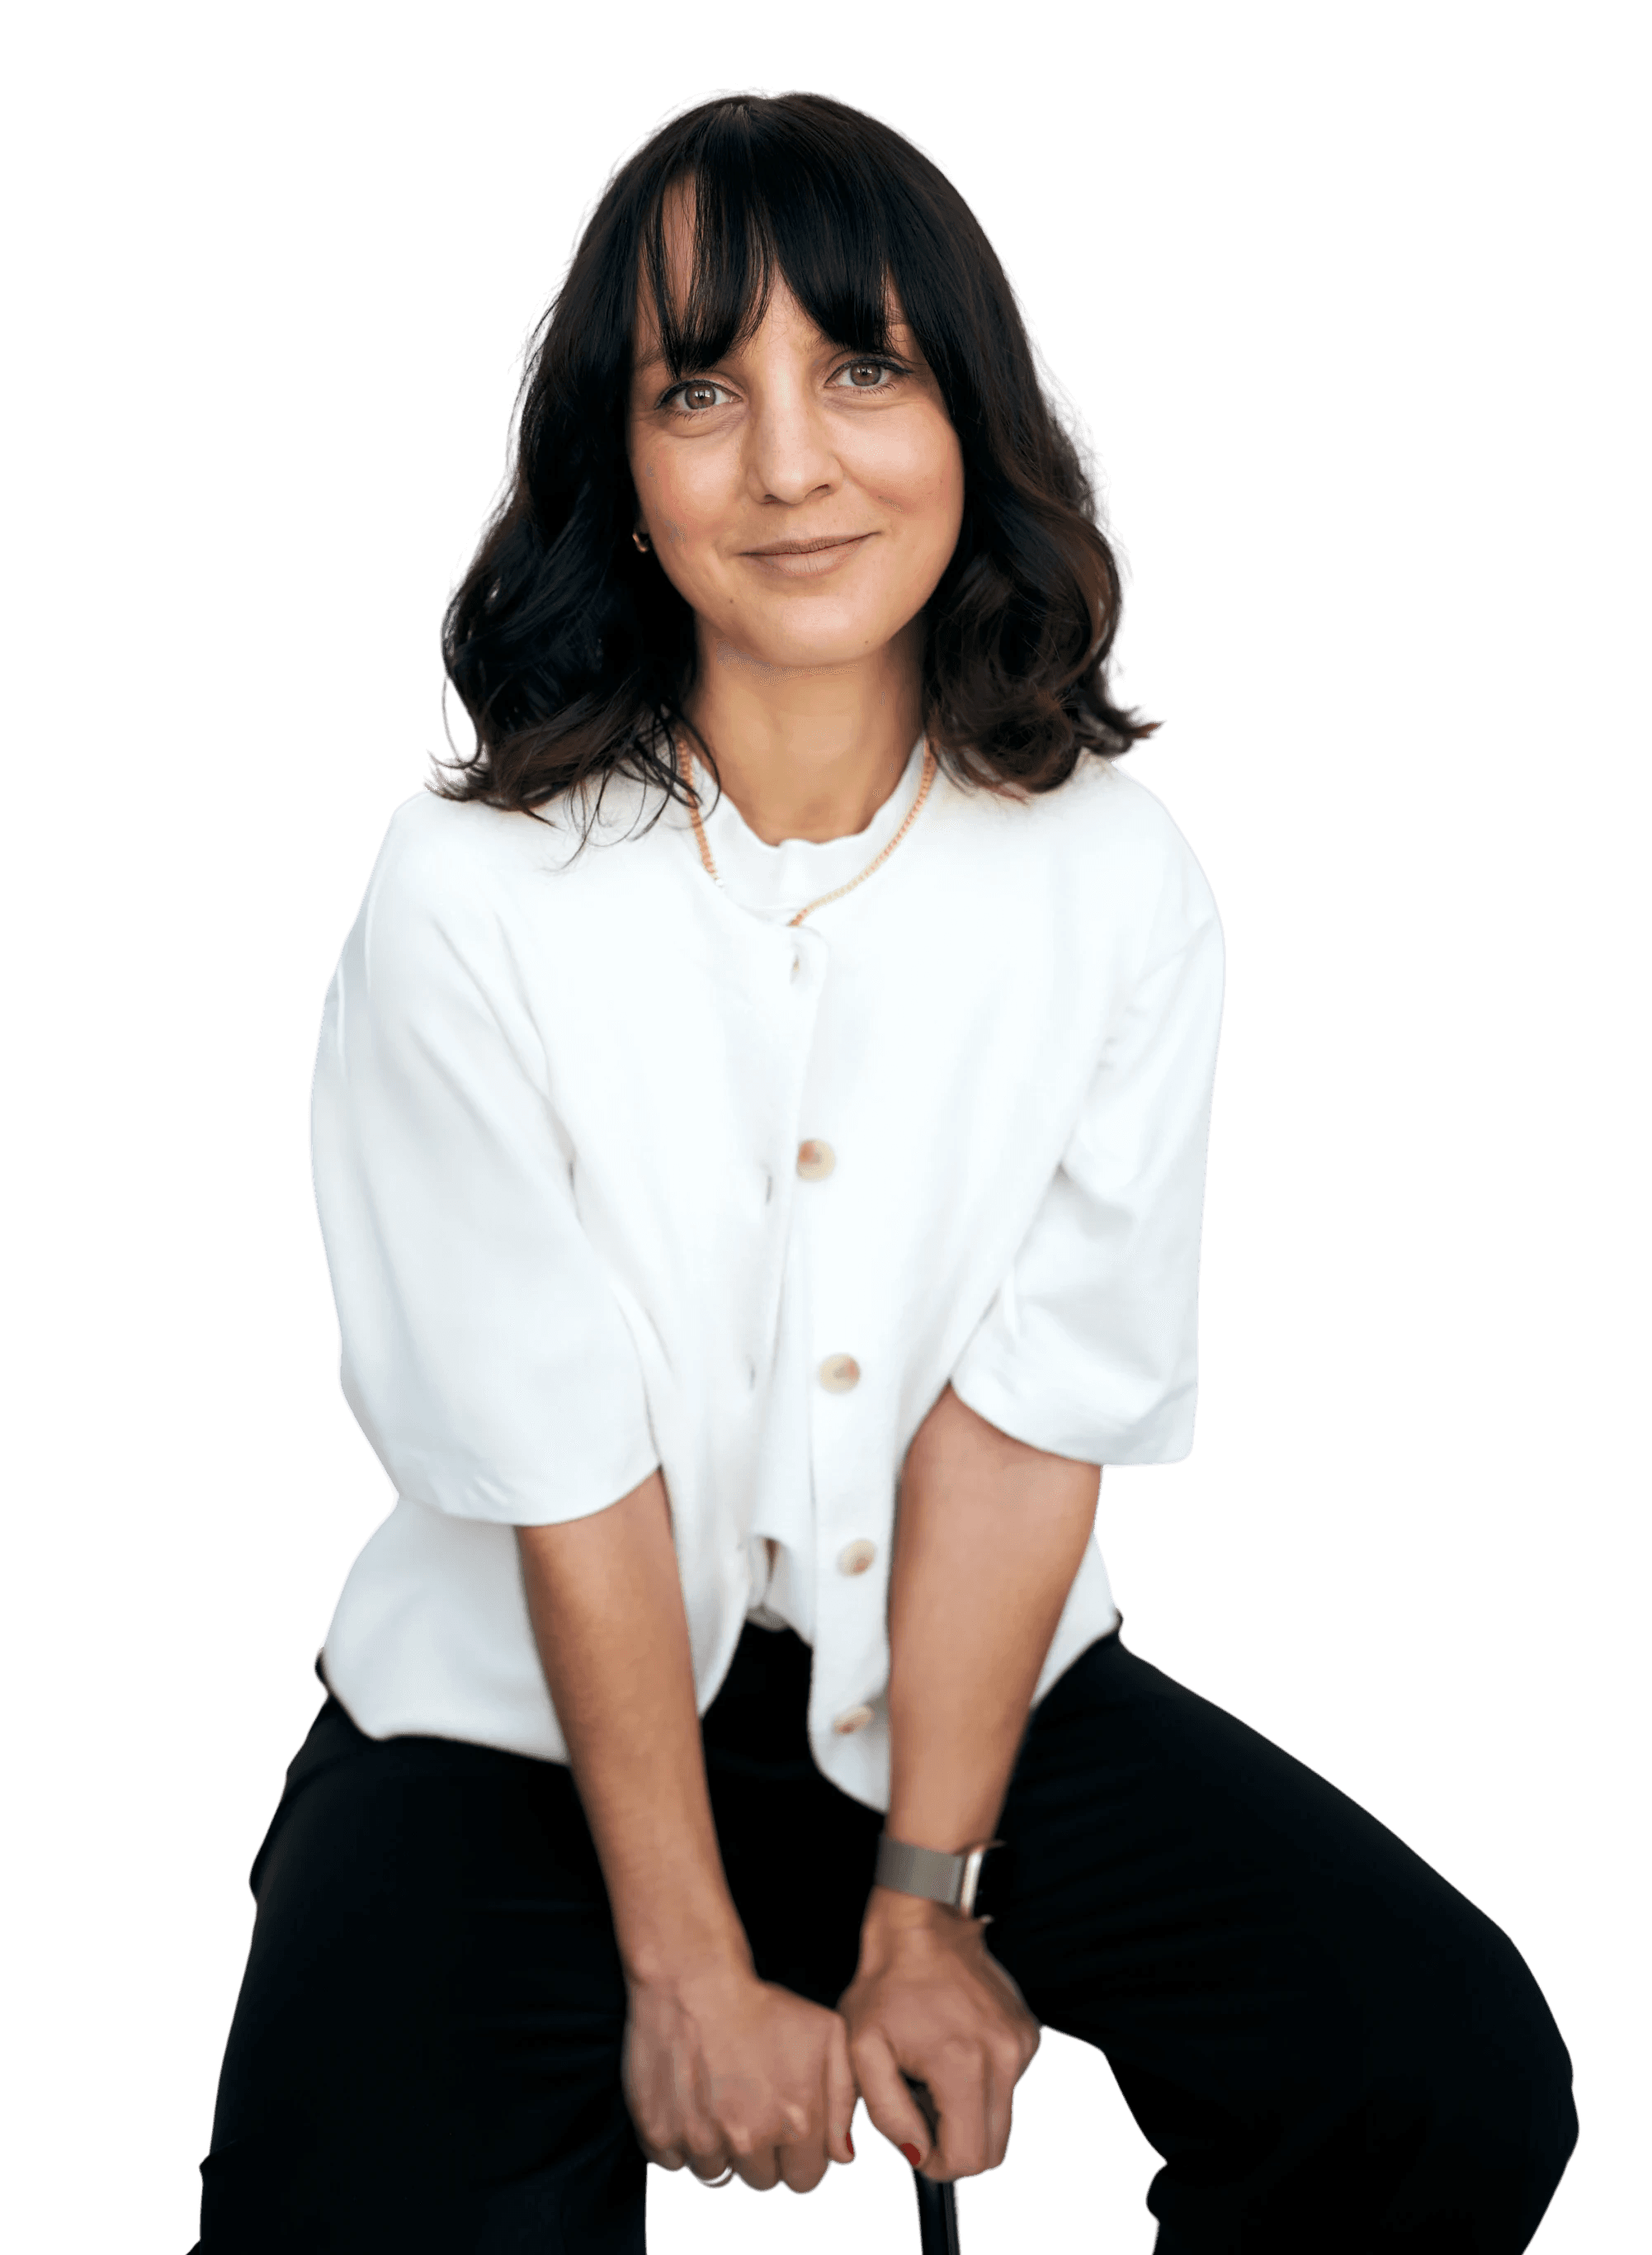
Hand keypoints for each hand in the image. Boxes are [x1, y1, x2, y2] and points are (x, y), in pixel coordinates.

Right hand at [623, 1957, 858, 2194]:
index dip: (797, 2153)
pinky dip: (681, 2141)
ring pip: (716, 2175)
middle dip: (761, 2153)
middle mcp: (749, 2142)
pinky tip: (690, 2101)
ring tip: (719, 2099)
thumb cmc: (762, 2004)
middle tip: (750, 2106)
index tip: (784, 2124)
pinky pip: (675, 2163)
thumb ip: (843, 2099)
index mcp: (796, 2124)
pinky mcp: (659, 2133)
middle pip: (761, 2181)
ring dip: (720, 2149)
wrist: (695, 1979)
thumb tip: (842, 2157)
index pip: (804, 2180)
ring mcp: (701, 2142)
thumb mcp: (826, 2034)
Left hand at [837, 1887, 1041, 2180]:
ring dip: (968, 2114)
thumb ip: (886, 2113)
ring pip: (1002, 2120)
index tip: (913, 2137)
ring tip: (933, 2074)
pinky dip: (981, 2085)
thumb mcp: (862, 2049)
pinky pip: (1009, 2087)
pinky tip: (952, 2052)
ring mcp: (1021, 2044)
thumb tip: (916, 2153)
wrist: (922, 1925)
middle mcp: (1004, 2056)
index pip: (969, 2159)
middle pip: (993, 2150)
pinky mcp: (1027, 2033)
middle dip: (954, 2144)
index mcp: (963, 2063)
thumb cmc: (887, 1981)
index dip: (936, 2163)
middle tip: (920, 2106)